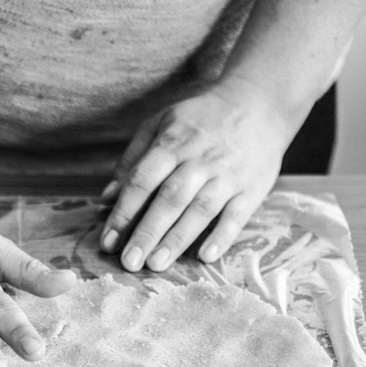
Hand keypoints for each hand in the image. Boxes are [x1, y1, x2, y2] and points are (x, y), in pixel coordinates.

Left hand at [100, 78, 291, 271]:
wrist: (258, 102)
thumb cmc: (201, 118)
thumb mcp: (160, 124)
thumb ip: (132, 160)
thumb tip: (107, 197)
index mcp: (172, 144)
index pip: (142, 181)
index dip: (124, 212)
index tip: (108, 241)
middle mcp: (199, 161)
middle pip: (169, 199)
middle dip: (147, 232)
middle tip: (129, 262)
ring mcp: (227, 175)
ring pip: (200, 210)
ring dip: (178, 239)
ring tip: (157, 264)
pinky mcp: (252, 188)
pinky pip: (237, 215)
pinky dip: (222, 236)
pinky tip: (205, 257)